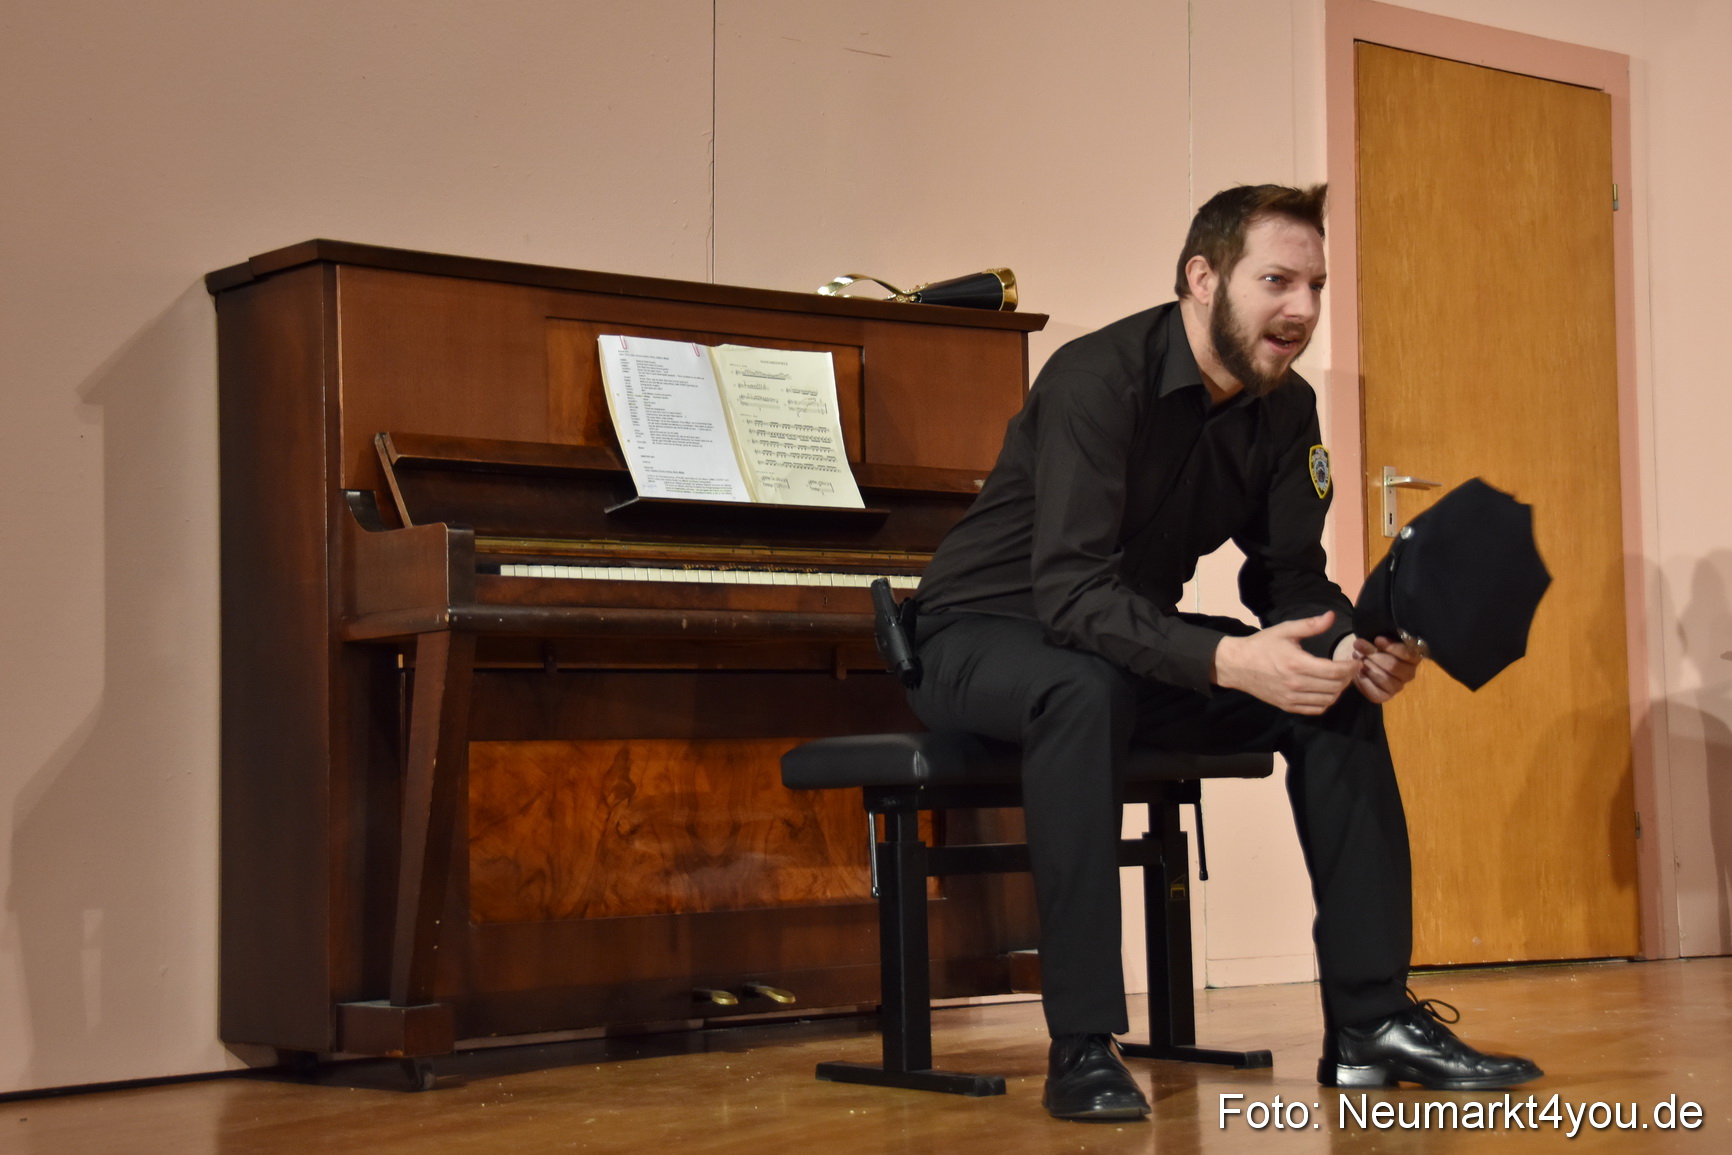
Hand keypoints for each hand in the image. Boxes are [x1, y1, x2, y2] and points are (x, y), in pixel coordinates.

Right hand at [1212, 612, 1356, 714]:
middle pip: (1335, 687)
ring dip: (1339, 690)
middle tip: (1350, 668)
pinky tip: (1326, 690)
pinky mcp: (1287, 706)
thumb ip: (1310, 625)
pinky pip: (1315, 709)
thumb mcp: (1285, 630)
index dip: (1350, 667)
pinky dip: (1326, 701)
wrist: (1237, 665)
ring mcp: (1291, 697)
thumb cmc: (1262, 645)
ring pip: (1328, 700)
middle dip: (1348, 678)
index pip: (1335, 671)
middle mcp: (1296, 684)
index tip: (1356, 660)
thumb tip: (1331, 616)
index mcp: (1297, 663)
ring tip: (1340, 679)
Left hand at [1350, 636, 1422, 702]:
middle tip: (1359, 646)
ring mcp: (1398, 686)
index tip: (1377, 639)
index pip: (1408, 654)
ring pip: (1384, 678)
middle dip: (1374, 655)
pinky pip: (1374, 691)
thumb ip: (1379, 640)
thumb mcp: (1378, 637)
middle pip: (1394, 666)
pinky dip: (1363, 679)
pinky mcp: (1384, 696)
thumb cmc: (1373, 643)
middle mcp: (1409, 673)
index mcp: (1413, 657)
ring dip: (1367, 666)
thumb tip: (1371, 642)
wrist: (1359, 654)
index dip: (1392, 647)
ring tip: (1357, 656)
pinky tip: (1358, 670)